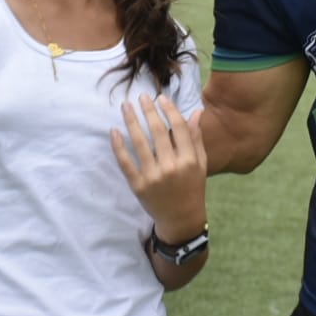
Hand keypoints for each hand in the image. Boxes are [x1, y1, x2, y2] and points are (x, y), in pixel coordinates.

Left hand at [111, 95, 205, 239]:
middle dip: (149, 111)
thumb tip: (196, 111)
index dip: (169, 110)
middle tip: (141, 96)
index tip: (161, 98)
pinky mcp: (138, 186)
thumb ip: (196, 138)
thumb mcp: (201, 164)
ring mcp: (153, 177)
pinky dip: (118, 147)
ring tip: (125, 106)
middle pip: (158, 132)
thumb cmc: (192, 187)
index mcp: (189, 160)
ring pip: (140, 144)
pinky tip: (114, 131)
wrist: (181, 219)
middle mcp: (172, 167)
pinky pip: (126, 163)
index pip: (179, 128)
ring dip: (131, 122)